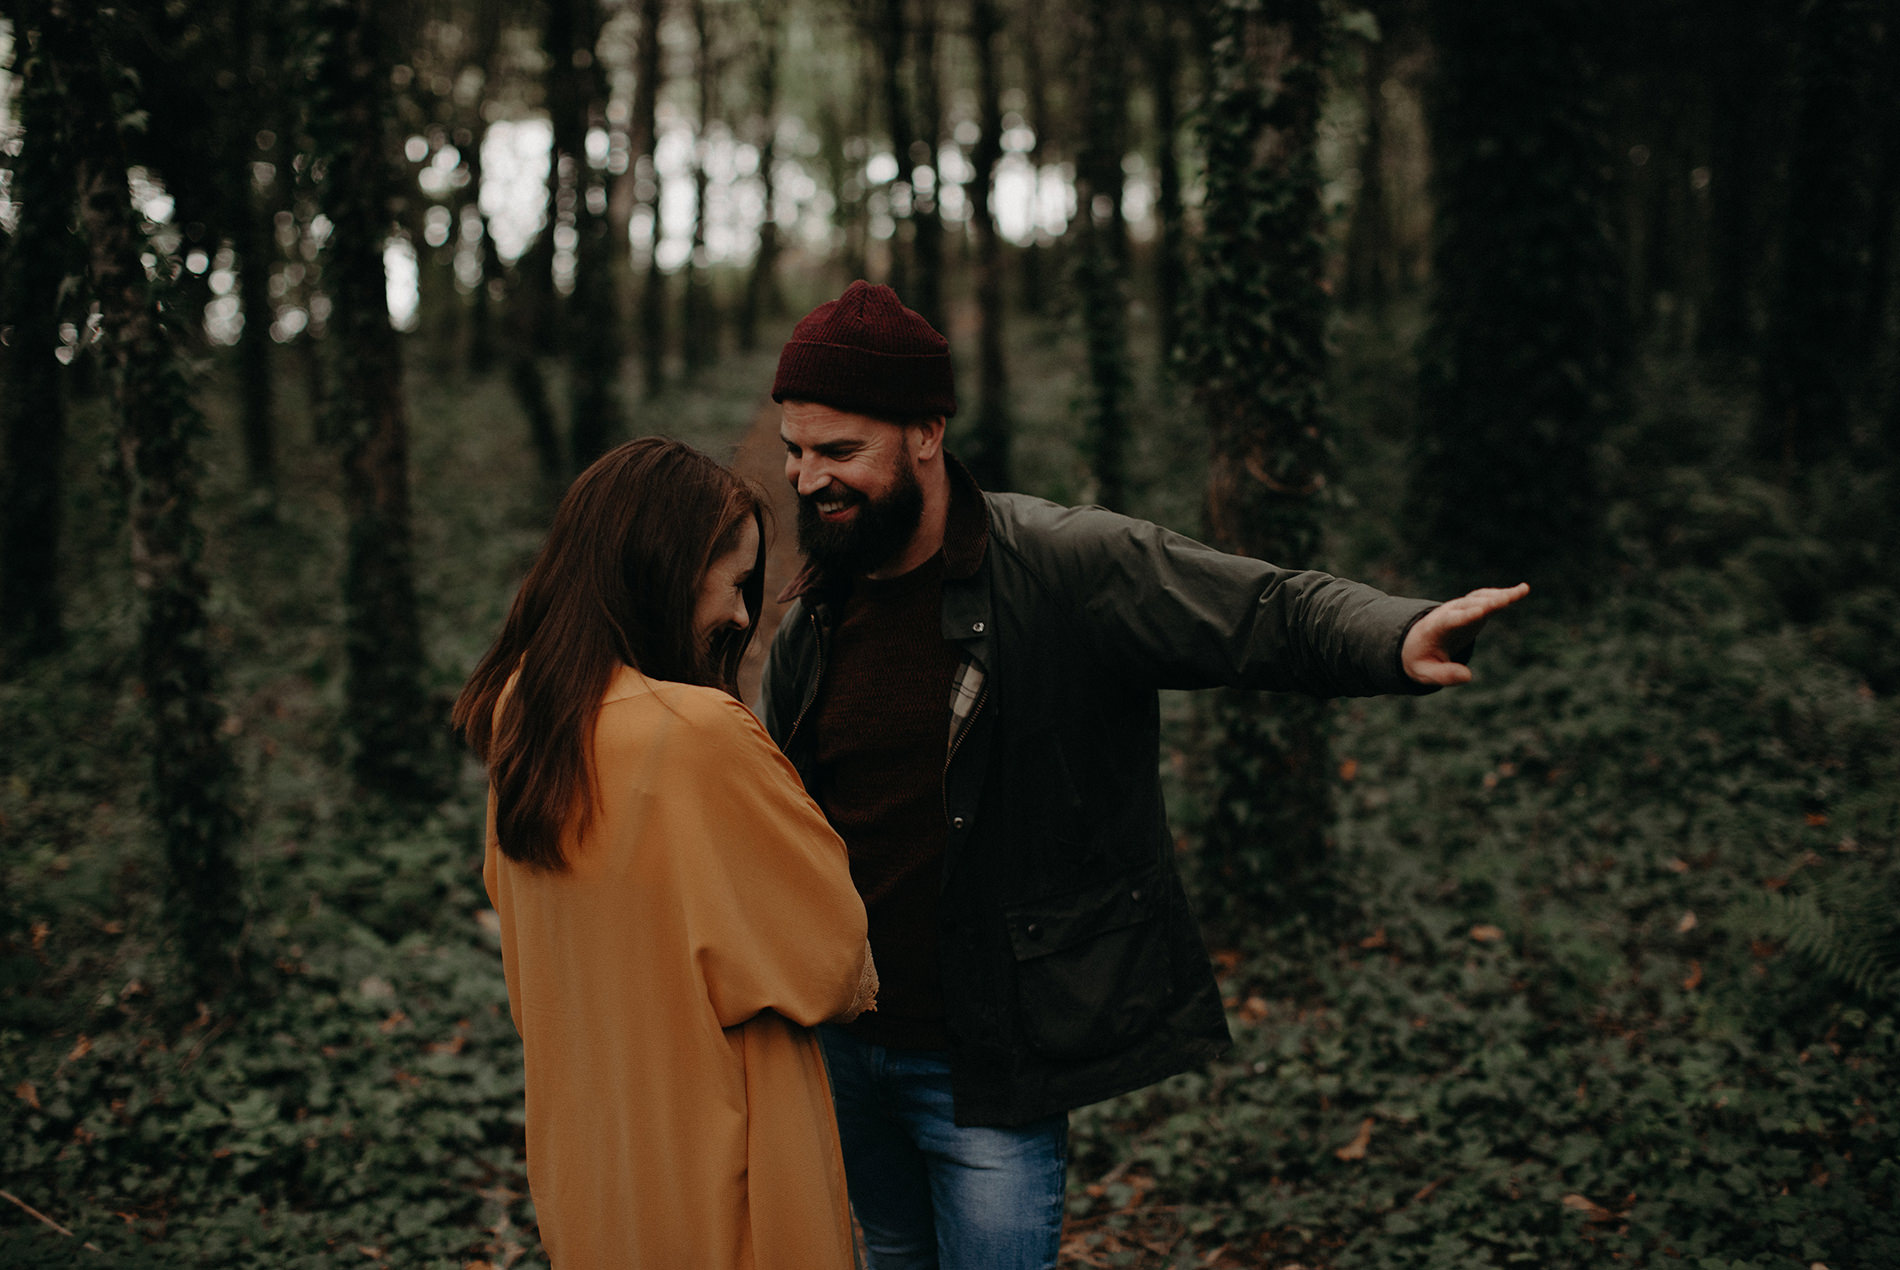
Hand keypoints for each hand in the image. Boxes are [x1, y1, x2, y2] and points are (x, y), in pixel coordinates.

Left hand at [1401, 583, 1529, 686]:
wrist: (1415, 642)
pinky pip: (1487, 599)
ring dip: (1500, 595)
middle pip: (1470, 605)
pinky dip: (1503, 594)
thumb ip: (1444, 675)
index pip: (1451, 620)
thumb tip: (1468, 676)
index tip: (1480, 612)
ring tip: (1522, 590)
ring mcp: (1461, 609)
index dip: (1465, 616)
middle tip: (1506, 599)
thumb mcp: (1425, 673)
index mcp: (1435, 628)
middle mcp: (1449, 613)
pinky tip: (1522, 590)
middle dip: (1487, 602)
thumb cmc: (1420, 659)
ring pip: (1481, 598)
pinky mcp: (1472, 609)